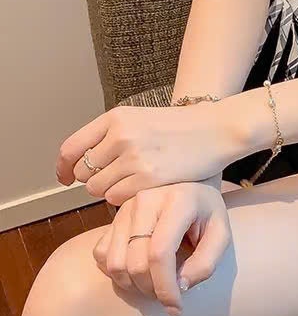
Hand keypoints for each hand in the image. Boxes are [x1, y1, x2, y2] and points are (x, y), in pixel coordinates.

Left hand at [56, 102, 241, 204]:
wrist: (216, 130)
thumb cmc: (180, 127)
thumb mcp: (140, 119)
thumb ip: (110, 136)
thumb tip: (77, 164)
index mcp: (116, 117)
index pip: (71, 148)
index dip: (63, 168)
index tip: (65, 177)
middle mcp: (121, 135)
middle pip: (82, 173)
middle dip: (93, 179)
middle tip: (116, 176)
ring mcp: (133, 157)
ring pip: (96, 189)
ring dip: (109, 190)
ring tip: (133, 180)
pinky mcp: (147, 177)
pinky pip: (116, 198)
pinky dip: (124, 198)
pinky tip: (143, 186)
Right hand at [92, 182, 231, 315]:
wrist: (191, 183)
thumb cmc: (206, 209)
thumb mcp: (220, 232)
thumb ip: (206, 261)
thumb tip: (180, 286)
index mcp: (178, 200)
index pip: (161, 252)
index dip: (165, 286)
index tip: (176, 306)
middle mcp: (147, 199)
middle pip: (135, 262)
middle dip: (151, 289)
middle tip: (168, 293)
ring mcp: (126, 207)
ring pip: (115, 262)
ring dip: (133, 285)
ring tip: (154, 283)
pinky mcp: (113, 216)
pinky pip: (102, 254)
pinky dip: (116, 272)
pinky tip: (137, 270)